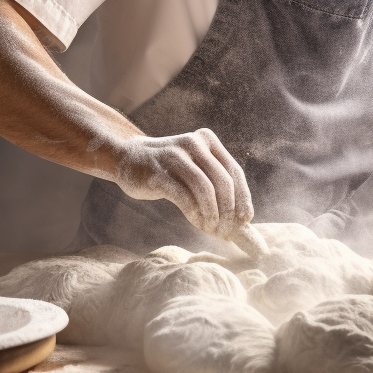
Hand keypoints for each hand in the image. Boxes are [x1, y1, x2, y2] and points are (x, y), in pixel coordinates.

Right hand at [110, 128, 253, 238]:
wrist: (127, 157)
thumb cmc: (168, 168)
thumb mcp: (194, 165)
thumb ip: (215, 182)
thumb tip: (241, 219)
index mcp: (207, 140)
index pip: (234, 171)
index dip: (243, 198)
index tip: (246, 220)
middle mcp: (193, 144)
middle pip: (222, 181)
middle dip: (229, 211)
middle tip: (227, 232)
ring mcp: (174, 156)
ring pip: (205, 189)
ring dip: (212, 214)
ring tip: (212, 229)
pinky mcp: (157, 173)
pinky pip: (183, 196)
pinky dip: (194, 214)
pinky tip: (198, 223)